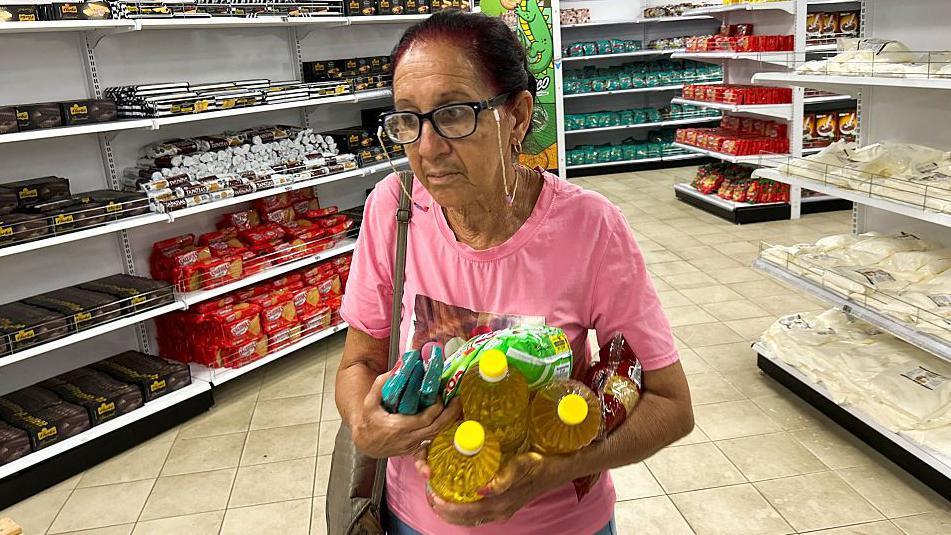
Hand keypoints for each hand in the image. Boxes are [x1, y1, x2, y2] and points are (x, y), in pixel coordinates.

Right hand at [351, 372, 461, 458]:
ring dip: (448, 420)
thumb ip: (381, 384)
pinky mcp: (413, 449)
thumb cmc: (368, 420)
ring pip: (435, 435)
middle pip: (435, 429)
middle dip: (449, 414)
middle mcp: (407, 439)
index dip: (436, 408)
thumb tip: (398, 368)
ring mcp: (411, 446)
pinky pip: (431, 439)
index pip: (425, 420)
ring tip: (455, 405)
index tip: (440, 395)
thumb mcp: (369, 401)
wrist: (364, 442)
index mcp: (398, 427)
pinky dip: (440, 428)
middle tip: (457, 399)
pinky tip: (447, 417)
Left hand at [417, 450, 564, 525]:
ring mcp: (499, 512)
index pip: (464, 512)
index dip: (444, 505)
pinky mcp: (501, 507)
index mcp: (499, 505)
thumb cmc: (539, 465)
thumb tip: (482, 489)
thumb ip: (504, 478)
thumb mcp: (523, 465)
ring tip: (436, 493)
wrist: (557, 471)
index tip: (431, 490)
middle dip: (442, 508)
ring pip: (468, 518)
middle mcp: (497, 512)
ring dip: (450, 509)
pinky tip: (454, 495)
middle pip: (462, 518)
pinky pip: (476, 513)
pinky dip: (461, 508)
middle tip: (429, 490)